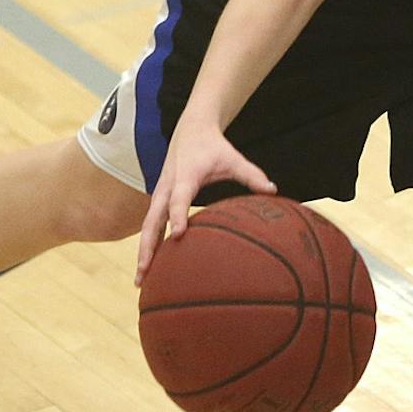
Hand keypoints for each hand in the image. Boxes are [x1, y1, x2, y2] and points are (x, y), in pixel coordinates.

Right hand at [135, 121, 275, 284]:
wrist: (190, 131)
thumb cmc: (214, 147)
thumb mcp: (234, 158)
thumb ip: (252, 175)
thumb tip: (273, 190)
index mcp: (185, 177)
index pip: (179, 199)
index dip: (178, 215)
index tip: (179, 234)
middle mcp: (167, 187)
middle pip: (153, 220)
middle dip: (148, 246)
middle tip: (145, 271)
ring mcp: (159, 194)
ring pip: (147, 227)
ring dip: (143, 252)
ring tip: (139, 280)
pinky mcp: (158, 200)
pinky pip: (150, 225)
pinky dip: (147, 245)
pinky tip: (148, 268)